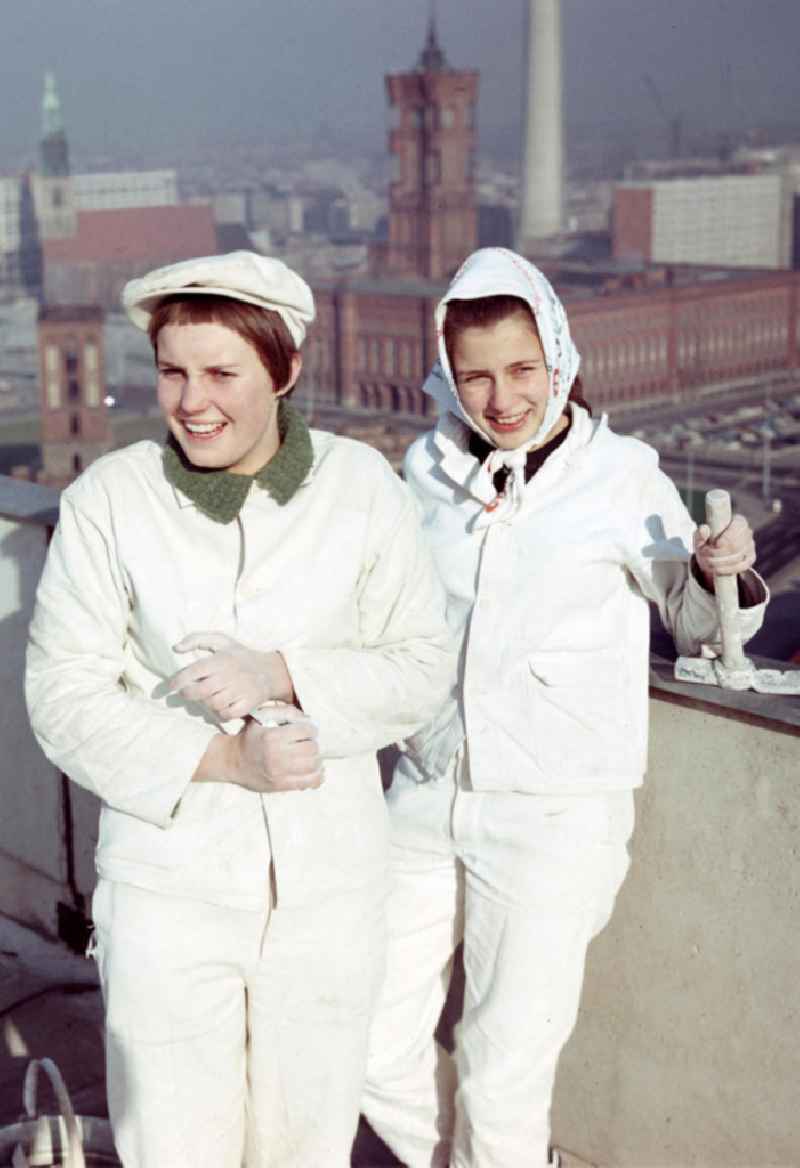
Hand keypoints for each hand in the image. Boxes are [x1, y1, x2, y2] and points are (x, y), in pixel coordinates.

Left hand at [168, 632, 293, 720]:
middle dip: (188, 694)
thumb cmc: (239, 656)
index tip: (170, 686)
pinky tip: (220, 705)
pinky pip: (227, 714)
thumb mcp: (220, 641)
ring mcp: (240, 691)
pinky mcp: (248, 703)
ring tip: (206, 697)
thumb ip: (196, 639)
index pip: (195, 671)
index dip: (179, 680)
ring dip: (205, 703)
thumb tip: (176, 648)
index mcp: (222, 660)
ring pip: (213, 703)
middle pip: (201, 691)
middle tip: (186, 693)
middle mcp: (230, 675)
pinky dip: (220, 712)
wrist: (269, 671)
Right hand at [229, 706, 323, 793]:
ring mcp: (279, 772)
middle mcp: (277, 755)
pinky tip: (315, 771)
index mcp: (272, 736)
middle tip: (307, 743)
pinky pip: (308, 782)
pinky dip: (317, 777)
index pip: (305, 731)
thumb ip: (284, 713)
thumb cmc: (249, 738)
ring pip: (313, 765)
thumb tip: (307, 718)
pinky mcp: (281, 785)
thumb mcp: (260, 718)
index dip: (310, 729)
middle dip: (312, 744)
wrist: (233, 762)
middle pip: (311, 748)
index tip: (308, 731)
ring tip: (311, 757)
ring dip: (316, 759)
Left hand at [693, 514, 755, 587]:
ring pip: (737, 557)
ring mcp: (750, 546)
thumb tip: (704, 529)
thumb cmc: (707, 541)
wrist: (711, 555)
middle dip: (718, 552)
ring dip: (720, 561)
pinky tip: (716, 569)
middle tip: (705, 554)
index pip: (738, 527)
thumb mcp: (700, 536)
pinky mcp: (750, 559)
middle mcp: (748, 532)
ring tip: (707, 561)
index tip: (716, 544)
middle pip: (735, 545)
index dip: (727, 537)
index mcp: (738, 521)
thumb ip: (700, 533)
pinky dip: (727, 569)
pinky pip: (741, 566)